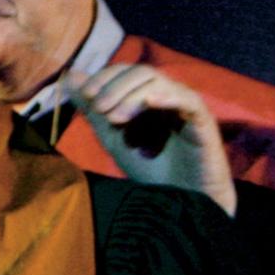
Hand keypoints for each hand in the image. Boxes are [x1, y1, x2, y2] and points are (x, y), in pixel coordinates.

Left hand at [66, 65, 236, 215]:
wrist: (180, 202)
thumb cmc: (150, 170)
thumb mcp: (113, 138)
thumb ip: (93, 111)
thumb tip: (72, 77)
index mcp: (147, 96)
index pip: (124, 72)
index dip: (104, 77)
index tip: (86, 95)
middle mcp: (167, 95)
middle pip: (140, 72)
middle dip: (114, 86)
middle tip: (99, 107)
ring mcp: (185, 105)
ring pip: (158, 82)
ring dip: (131, 95)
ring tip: (114, 118)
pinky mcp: (203, 120)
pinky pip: (187, 100)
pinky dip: (167, 97)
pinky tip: (149, 102)